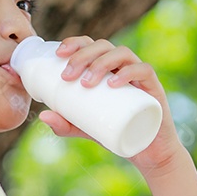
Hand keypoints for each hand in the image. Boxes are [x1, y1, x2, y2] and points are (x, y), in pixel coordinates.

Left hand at [43, 35, 185, 174]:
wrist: (146, 152)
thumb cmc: (116, 133)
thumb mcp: (85, 128)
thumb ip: (65, 124)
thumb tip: (42, 116)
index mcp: (107, 68)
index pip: (91, 45)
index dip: (75, 43)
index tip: (58, 55)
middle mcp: (123, 66)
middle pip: (103, 46)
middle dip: (82, 56)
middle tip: (67, 76)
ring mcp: (139, 75)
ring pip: (121, 54)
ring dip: (100, 63)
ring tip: (86, 83)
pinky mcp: (154, 88)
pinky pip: (143, 71)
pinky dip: (127, 73)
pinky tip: (112, 83)